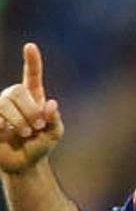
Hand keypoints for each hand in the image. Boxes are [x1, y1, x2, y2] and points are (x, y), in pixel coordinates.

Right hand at [0, 43, 63, 173]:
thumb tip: (51, 103)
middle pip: (15, 90)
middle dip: (29, 109)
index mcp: (33, 97)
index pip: (31, 75)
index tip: (30, 46)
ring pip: (2, 102)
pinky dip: (1, 125)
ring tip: (27, 132)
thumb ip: (55, 119)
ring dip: (18, 119)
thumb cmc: (41, 145)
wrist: (24, 164)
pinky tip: (6, 133)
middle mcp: (14, 99)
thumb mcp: (54, 133)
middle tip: (37, 127)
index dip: (31, 61)